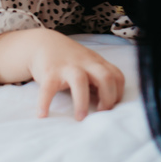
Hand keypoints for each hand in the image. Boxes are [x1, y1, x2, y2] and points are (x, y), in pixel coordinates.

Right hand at [0, 27, 125, 120]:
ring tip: (80, 118)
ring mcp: (67, 66)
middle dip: (107, 97)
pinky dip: (45, 102)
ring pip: (80, 81)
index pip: (117, 76)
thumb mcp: (89, 64)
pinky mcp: (49, 72)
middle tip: (100, 113)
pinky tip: (43, 114)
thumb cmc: (70, 59)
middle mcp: (85, 63)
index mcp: (97, 63)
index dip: (118, 93)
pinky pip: (48, 88)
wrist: (43, 43)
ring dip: (82, 102)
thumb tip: (107, 105)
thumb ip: (99, 80)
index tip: (110, 107)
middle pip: (105, 77)